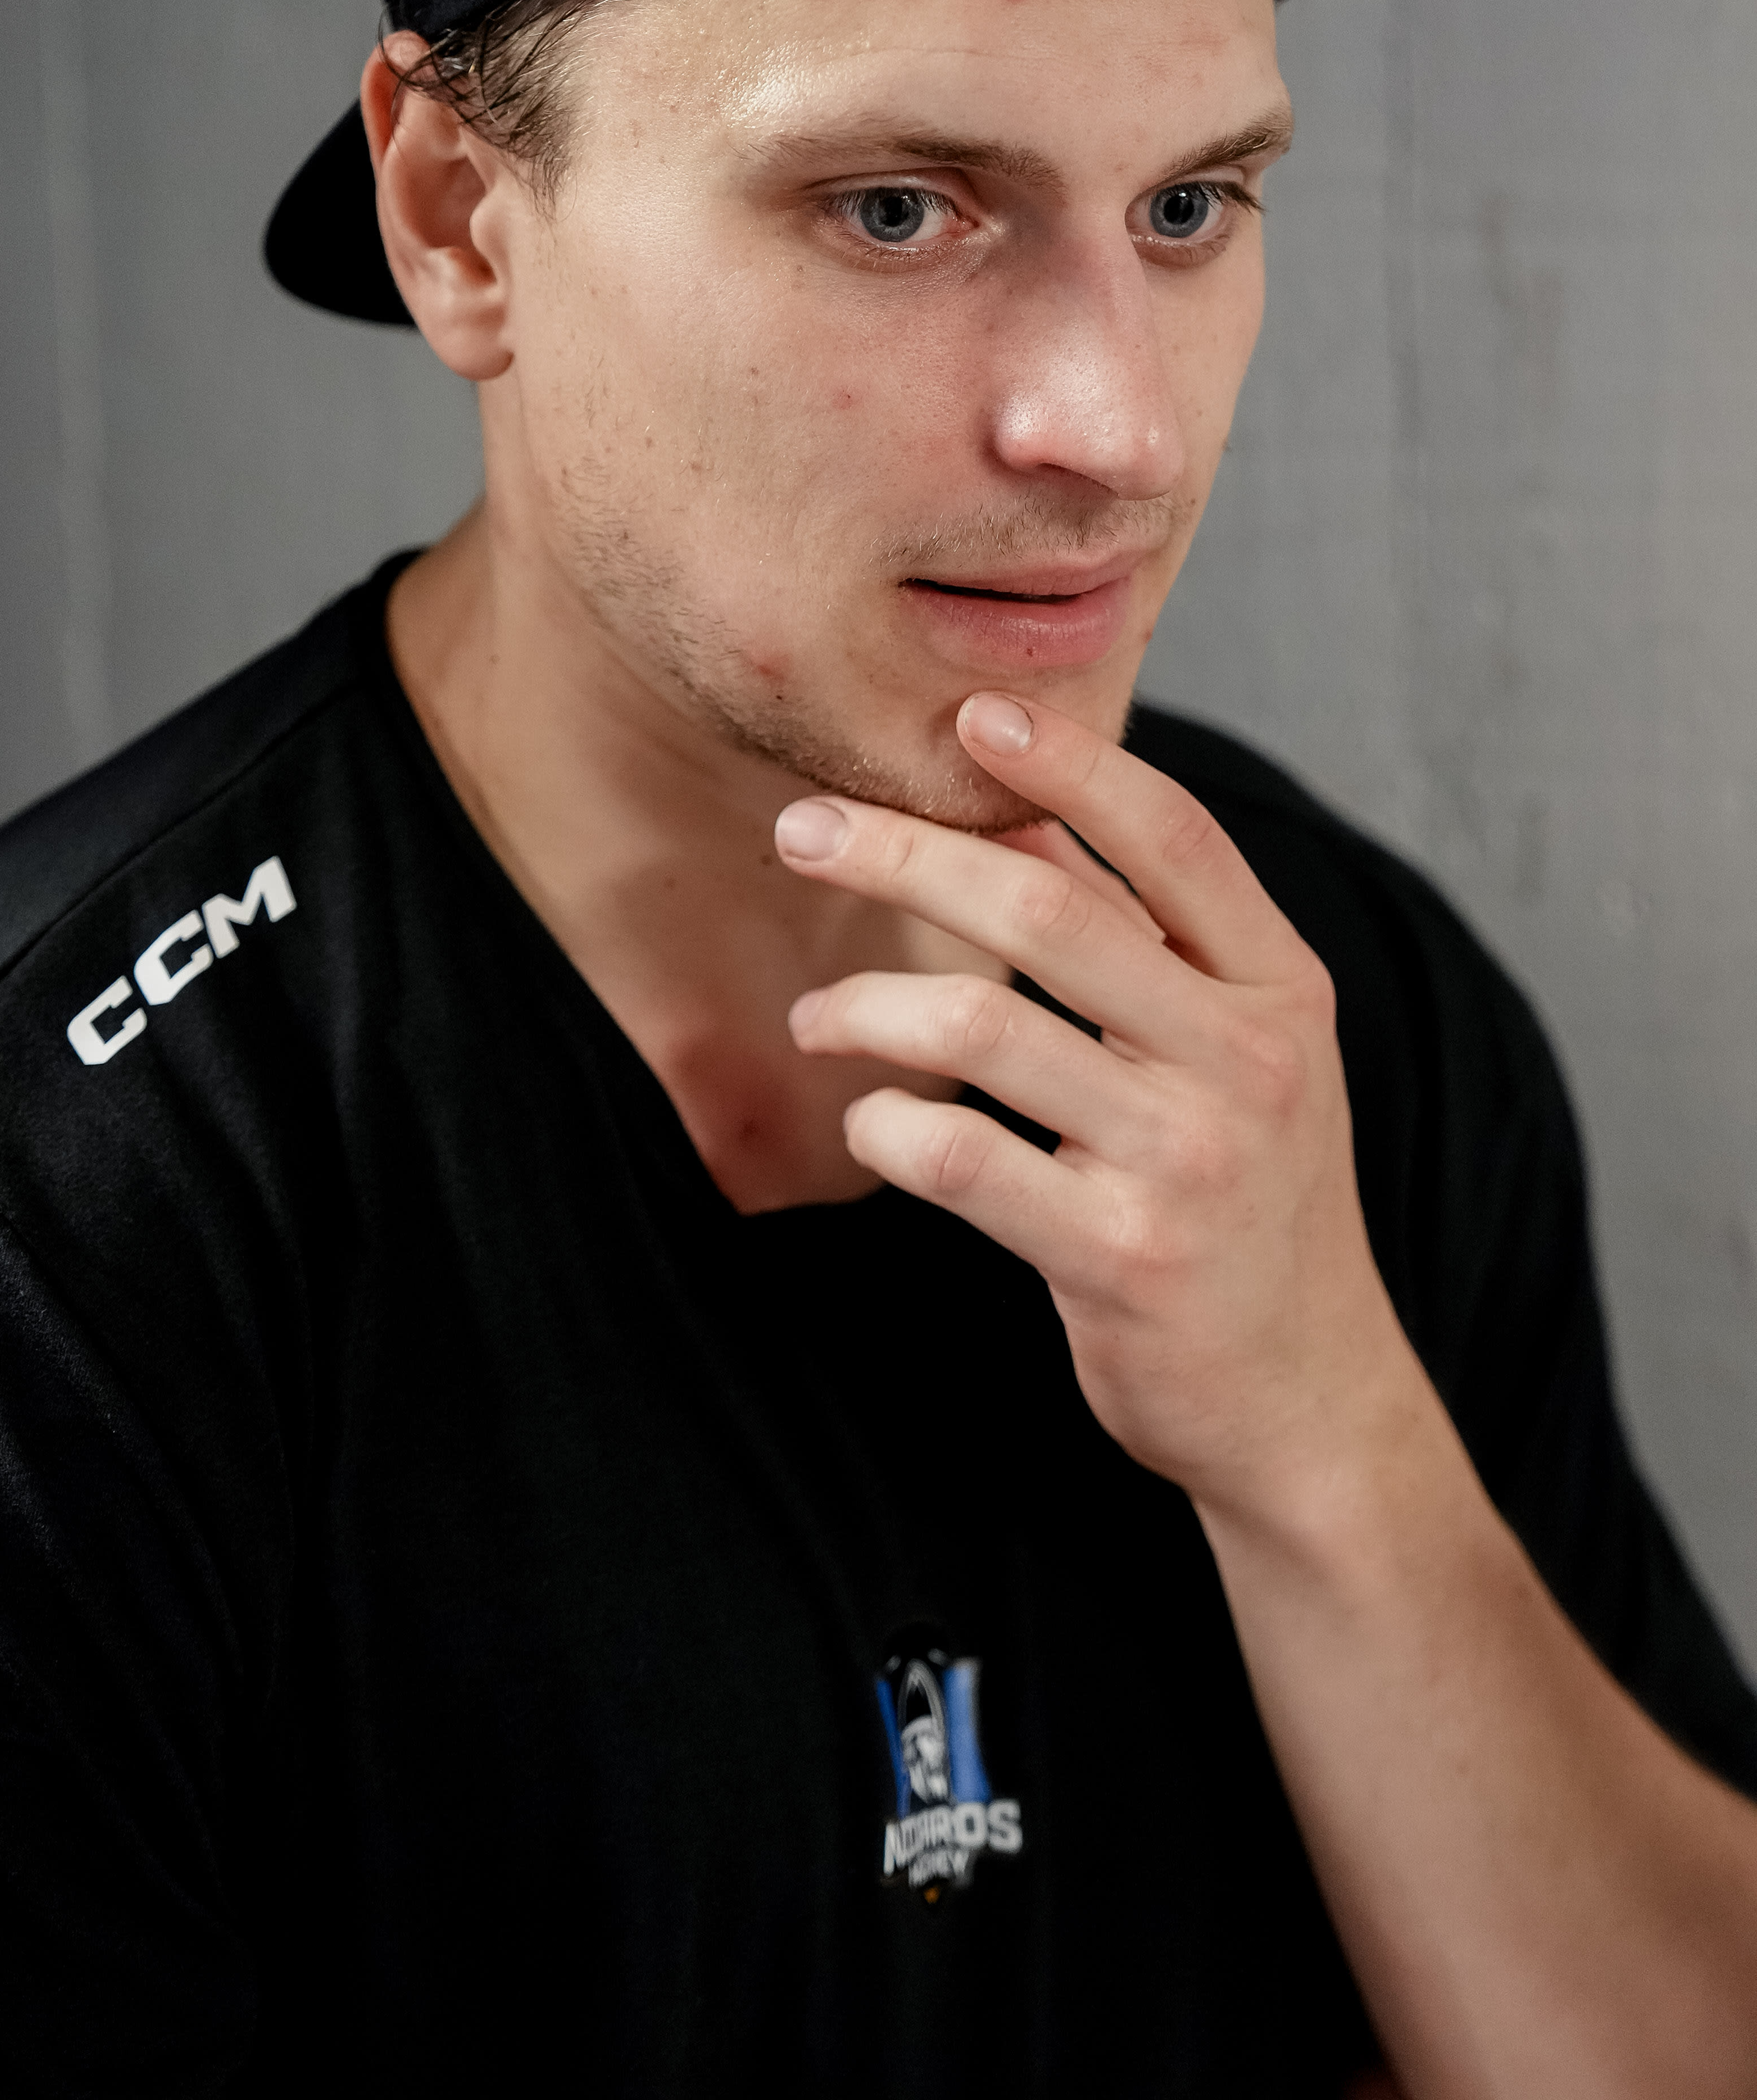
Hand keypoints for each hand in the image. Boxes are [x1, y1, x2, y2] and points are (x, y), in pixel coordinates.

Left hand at [776, 691, 1428, 1527]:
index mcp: (1280, 988)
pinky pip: (963, 1160)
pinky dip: (888, 1126)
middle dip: (903, 853)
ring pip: (982, 1028)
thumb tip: (1022, 810)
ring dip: (867, 1007)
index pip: (1171, 837)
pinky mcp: (1122, 1258)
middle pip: (1045, 907)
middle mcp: (1246, 1059)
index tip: (970, 714)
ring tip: (817, 1018)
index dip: (1070, 762)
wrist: (1308, 1397)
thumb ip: (1147, 938)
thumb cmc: (1247, 1200)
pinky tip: (871, 1123)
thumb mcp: (1239, 1051)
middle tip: (803, 830)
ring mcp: (1188, 1161)